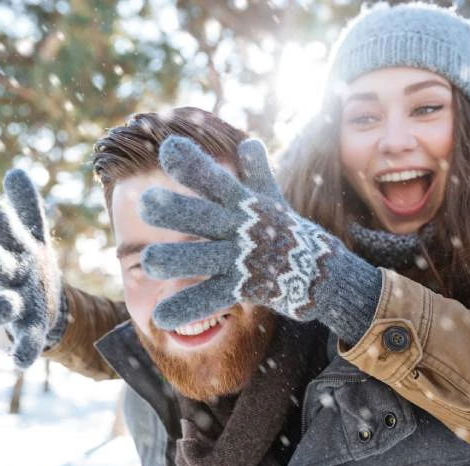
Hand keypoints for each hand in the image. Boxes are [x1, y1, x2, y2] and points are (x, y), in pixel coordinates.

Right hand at [0, 169, 64, 367]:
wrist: (43, 298)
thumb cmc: (30, 261)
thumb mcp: (32, 233)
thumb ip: (26, 207)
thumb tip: (16, 171)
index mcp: (10, 249)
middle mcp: (7, 277)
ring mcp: (16, 304)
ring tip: (2, 304)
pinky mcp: (30, 329)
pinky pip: (24, 342)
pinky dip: (22, 351)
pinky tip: (21, 361)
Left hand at [139, 136, 379, 340]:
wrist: (323, 271)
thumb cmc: (288, 231)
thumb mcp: (273, 199)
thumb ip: (257, 172)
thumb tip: (250, 143)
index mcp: (243, 204)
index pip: (215, 180)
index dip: (193, 164)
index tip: (168, 148)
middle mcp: (240, 229)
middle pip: (204, 217)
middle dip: (177, 210)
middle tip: (146, 202)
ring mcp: (242, 259)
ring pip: (204, 259)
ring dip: (177, 260)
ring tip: (147, 262)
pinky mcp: (245, 288)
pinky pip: (212, 298)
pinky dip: (187, 308)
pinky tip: (160, 317)